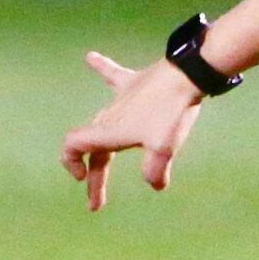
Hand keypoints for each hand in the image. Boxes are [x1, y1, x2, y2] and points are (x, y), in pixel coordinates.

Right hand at [61, 49, 205, 210]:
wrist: (186, 74)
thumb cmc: (171, 112)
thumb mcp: (163, 149)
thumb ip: (154, 172)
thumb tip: (156, 184)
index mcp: (109, 132)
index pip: (74, 146)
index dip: (72, 163)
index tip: (81, 178)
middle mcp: (109, 115)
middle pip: (92, 147)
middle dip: (92, 175)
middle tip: (98, 202)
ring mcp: (121, 98)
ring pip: (101, 123)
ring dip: (98, 146)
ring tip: (94, 161)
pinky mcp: (135, 83)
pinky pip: (113, 75)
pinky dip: (101, 68)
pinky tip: (90, 57)